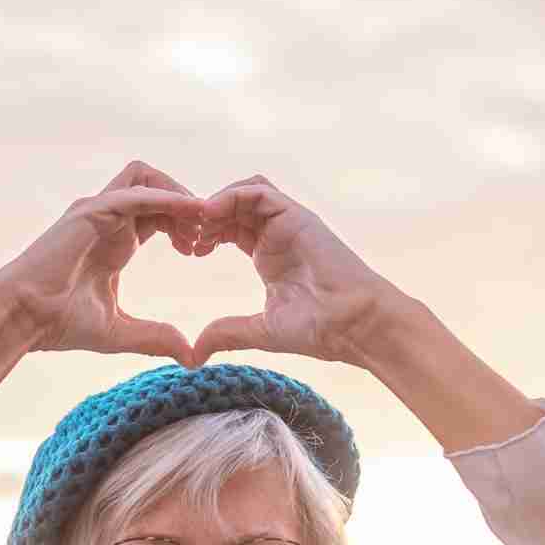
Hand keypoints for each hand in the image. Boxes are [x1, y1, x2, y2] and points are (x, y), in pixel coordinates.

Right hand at [0, 160, 207, 364]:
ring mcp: (97, 211)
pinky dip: (166, 198)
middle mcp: (107, 219)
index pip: (159, 213)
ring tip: (198, 225)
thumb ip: (155, 337)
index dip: (184, 225)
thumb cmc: (59, 323)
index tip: (199, 251)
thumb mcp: (120, 332)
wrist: (23, 318)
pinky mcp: (91, 212)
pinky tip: (188, 214)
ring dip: (178, 194)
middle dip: (187, 206)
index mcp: (115, 240)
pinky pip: (136, 193)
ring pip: (146, 178)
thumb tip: (189, 356)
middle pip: (157, 187)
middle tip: (204, 238)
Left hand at [186, 175, 399, 368]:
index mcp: (270, 256)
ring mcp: (289, 222)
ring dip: (217, 202)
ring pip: (246, 192)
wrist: (354, 325)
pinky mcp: (297, 215)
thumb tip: (195, 353)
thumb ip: (228, 333)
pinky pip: (258, 191)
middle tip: (189, 236)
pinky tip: (211, 214)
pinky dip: (231, 196)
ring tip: (200, 223)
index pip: (232, 228)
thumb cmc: (319, 329)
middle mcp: (279, 234)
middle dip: (207, 216)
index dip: (207, 233)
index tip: (190, 252)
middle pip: (235, 207)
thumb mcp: (260, 330)